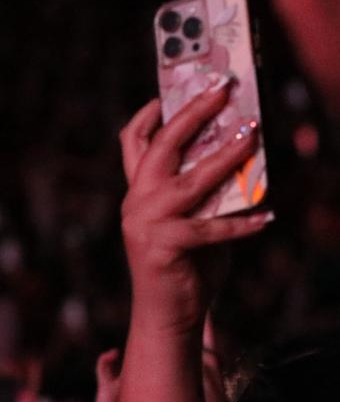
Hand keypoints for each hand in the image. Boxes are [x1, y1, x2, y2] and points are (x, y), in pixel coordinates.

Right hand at [119, 79, 270, 337]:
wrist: (167, 315)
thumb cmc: (186, 264)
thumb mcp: (194, 218)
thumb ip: (206, 190)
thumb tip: (241, 150)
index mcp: (138, 192)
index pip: (133, 142)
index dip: (151, 112)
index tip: (175, 86)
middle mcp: (136, 203)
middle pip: (162, 146)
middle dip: (193, 112)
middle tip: (223, 88)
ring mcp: (145, 224)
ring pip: (189, 180)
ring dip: (224, 155)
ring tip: (251, 134)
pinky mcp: (163, 247)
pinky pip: (210, 228)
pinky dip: (241, 223)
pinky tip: (267, 217)